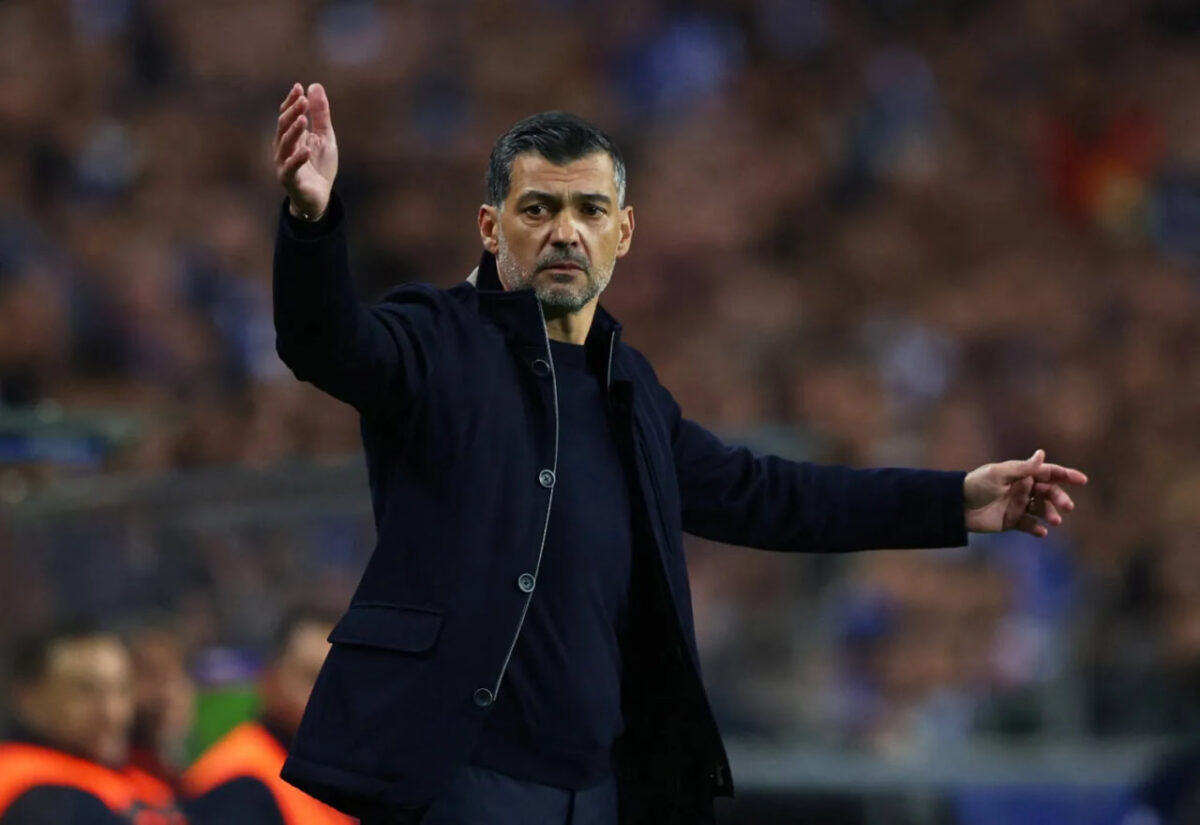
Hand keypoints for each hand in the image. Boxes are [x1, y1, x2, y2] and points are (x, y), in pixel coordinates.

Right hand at [273, 82, 337, 220]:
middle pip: (284, 127)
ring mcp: (284, 164)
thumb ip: (320, 114)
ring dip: (293, 131)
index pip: (287, 115)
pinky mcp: (290, 180)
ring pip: (285, 144)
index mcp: (290, 136)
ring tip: (302, 119)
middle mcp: (282, 148)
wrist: (320, 197)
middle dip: (292, 112)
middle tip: (302, 99)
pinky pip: (291, 168)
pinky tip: (305, 149)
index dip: (291, 102)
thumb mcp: (325, 136)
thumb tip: (314, 86)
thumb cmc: (319, 166)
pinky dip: (297, 158)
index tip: (299, 87)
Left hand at [964, 449, 1087, 536]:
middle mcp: (1023, 489)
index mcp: (1021, 474)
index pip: (1048, 472)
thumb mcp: (999, 474)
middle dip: (1060, 498)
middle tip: (1066, 507)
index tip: (1082, 480)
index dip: (1066, 475)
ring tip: (1055, 520)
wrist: (957, 506)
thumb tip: (1042, 453)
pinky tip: (1041, 532)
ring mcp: (1018, 505)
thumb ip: (1022, 468)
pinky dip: (1037, 529)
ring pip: (1042, 510)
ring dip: (1051, 514)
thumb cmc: (977, 485)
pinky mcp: (1012, 521)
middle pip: (1049, 492)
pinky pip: (1030, 525)